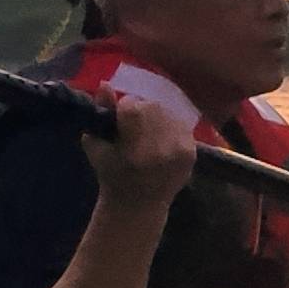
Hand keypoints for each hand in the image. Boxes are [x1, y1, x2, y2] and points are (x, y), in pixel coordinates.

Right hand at [78, 94, 196, 214]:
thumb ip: (101, 111)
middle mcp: (161, 144)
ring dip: (156, 119)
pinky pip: (180, 124)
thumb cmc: (112, 174)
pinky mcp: (192, 151)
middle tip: (135, 132)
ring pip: (167, 112)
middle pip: (150, 106)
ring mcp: (180, 147)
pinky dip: (170, 128)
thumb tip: (105, 83)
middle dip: (140, 114)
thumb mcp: (96, 144)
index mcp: (134, 144)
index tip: (121, 126)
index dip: (123, 113)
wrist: (140, 203)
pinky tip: (162, 142)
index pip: (131, 104)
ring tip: (149, 138)